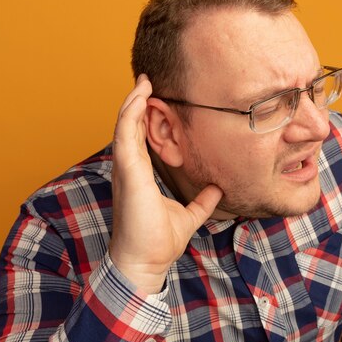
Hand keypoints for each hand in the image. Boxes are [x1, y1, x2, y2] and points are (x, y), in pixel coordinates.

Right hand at [108, 74, 222, 293]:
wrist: (146, 262)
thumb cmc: (158, 241)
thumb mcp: (188, 215)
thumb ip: (201, 202)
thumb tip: (216, 189)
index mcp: (140, 175)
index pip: (140, 138)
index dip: (144, 116)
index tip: (154, 97)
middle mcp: (130, 169)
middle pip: (130, 126)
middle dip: (137, 102)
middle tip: (147, 79)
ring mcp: (126, 169)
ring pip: (125, 126)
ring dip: (133, 102)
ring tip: (144, 81)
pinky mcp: (128, 172)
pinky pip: (126, 135)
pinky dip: (130, 114)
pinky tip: (139, 98)